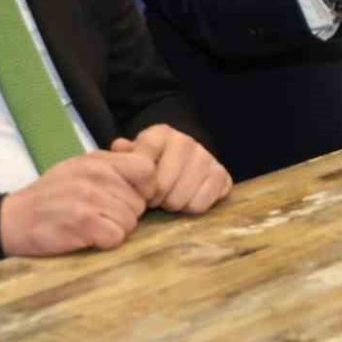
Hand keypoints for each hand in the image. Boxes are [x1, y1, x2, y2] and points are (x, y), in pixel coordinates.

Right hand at [0, 150, 157, 256]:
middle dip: (126, 213)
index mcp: (99, 160)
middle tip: (101, 216)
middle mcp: (97, 175)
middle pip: (140, 202)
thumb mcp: (80, 169)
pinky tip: (88, 237)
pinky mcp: (82, 223)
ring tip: (92, 226)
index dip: (145, 188)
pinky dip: (105, 242)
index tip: (130, 198)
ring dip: (115, 229)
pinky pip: (116, 237)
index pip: (147, 169)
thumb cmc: (51, 196)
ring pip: (130, 222)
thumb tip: (149, 170)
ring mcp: (89, 198)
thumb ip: (112, 167)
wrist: (11, 219)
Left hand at [109, 125, 231, 213]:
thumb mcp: (132, 157)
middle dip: (155, 198)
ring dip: (174, 204)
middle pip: (163, 185)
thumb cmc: (152, 165)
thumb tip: (120, 146)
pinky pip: (204, 202)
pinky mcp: (221, 175)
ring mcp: (206, 156)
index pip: (145, 160)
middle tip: (154, 199)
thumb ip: (122, 156)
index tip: (140, 190)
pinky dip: (194, 207)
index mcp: (160, 134)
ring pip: (182, 197)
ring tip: (170, 199)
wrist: (182, 161)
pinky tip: (188, 200)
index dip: (140, 184)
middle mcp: (186, 141)